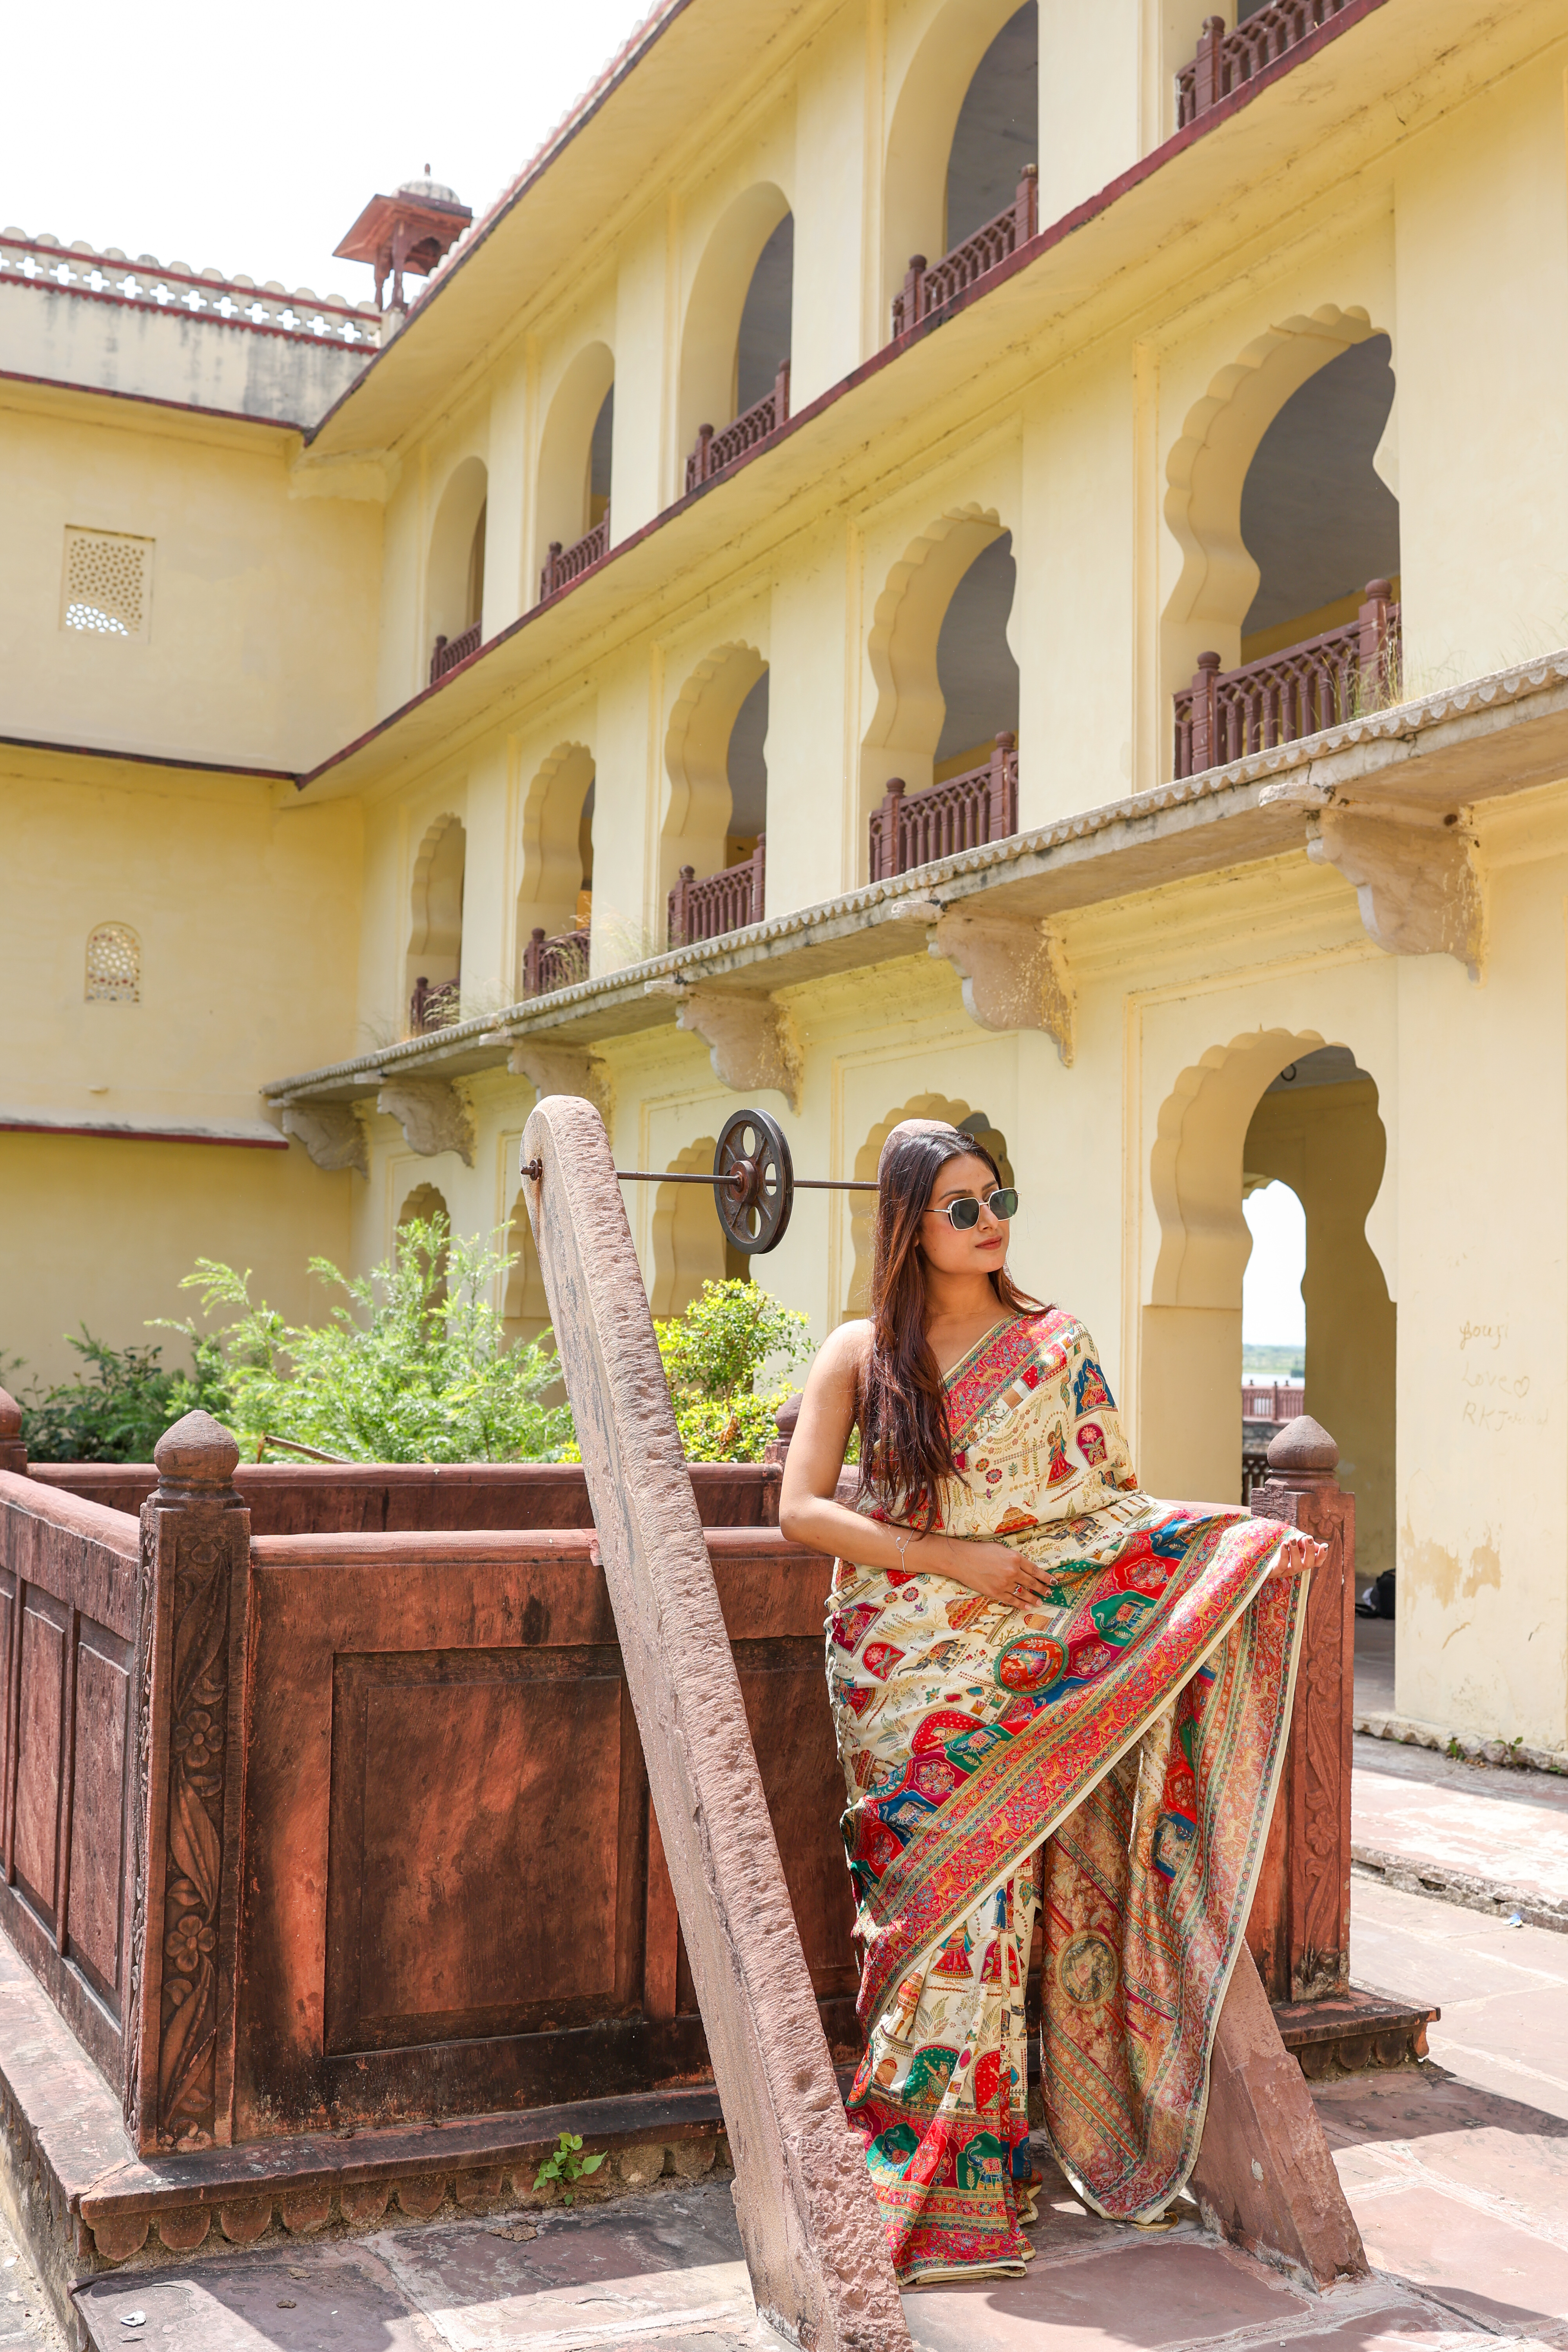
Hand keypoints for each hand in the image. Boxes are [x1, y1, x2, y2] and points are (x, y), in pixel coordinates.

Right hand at [933, 1537, 1052, 1607]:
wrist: (961, 1559)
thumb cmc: (980, 1551)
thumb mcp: (1001, 1549)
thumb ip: (1014, 1558)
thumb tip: (1024, 1567)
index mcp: (1015, 1558)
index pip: (1035, 1570)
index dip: (1045, 1577)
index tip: (1053, 1581)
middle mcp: (1012, 1571)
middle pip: (1032, 1583)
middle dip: (1042, 1588)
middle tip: (1049, 1593)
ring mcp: (1004, 1583)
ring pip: (1023, 1593)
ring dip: (1033, 1598)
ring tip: (1040, 1602)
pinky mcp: (995, 1592)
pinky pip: (1012, 1600)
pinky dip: (1021, 1604)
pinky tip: (1027, 1607)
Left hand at [1265, 1533, 1318, 1582]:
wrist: (1263, 1551)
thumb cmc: (1282, 1546)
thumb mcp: (1295, 1542)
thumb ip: (1304, 1543)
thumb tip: (1319, 1545)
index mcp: (1304, 1560)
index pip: (1317, 1561)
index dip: (1322, 1555)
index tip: (1325, 1545)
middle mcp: (1298, 1567)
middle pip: (1308, 1564)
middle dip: (1309, 1551)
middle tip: (1308, 1538)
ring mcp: (1287, 1571)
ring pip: (1295, 1566)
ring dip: (1295, 1552)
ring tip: (1292, 1539)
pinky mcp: (1276, 1572)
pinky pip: (1281, 1565)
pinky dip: (1284, 1554)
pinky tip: (1284, 1544)